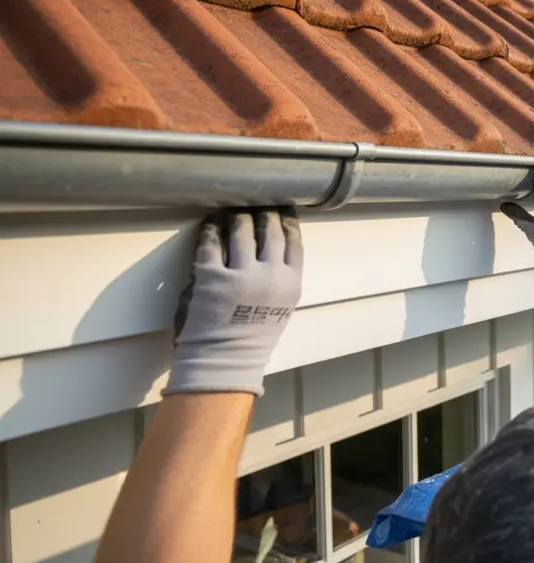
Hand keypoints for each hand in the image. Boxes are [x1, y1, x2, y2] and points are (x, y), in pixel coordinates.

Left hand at [164, 208, 303, 396]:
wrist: (224, 361)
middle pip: (270, 232)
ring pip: (243, 231)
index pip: (294, 242)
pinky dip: (211, 230)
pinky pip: (212, 244)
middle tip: (255, 202)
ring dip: (237, 217)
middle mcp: (271, 275)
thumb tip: (265, 250)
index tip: (282, 208)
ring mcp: (242, 275)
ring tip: (232, 209)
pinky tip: (210, 223)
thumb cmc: (252, 338)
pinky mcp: (212, 277)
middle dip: (263, 213)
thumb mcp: (279, 307)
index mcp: (291, 284)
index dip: (287, 221)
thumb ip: (277, 279)